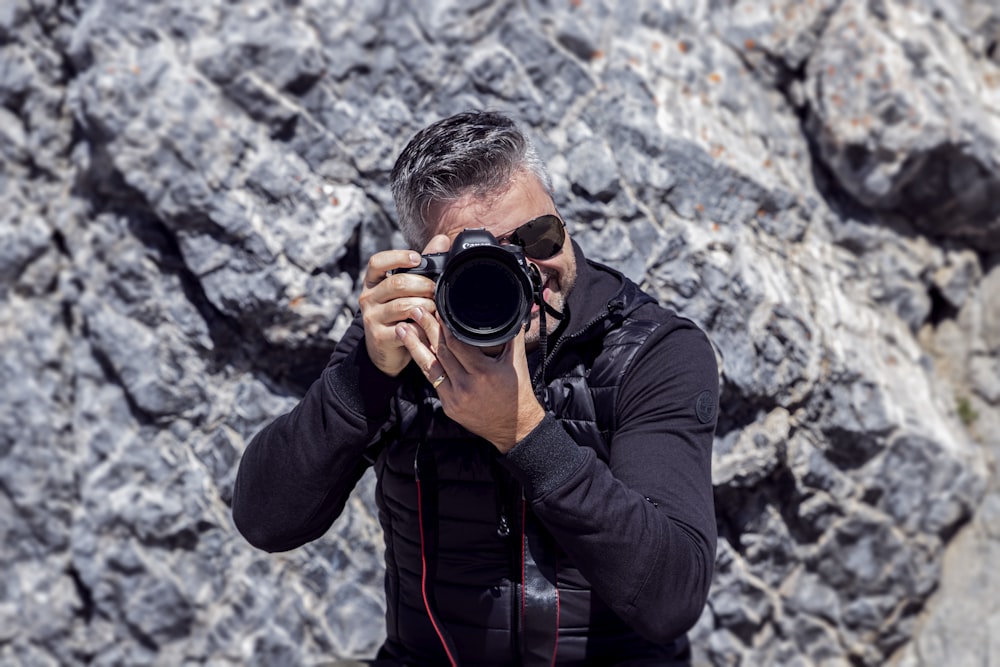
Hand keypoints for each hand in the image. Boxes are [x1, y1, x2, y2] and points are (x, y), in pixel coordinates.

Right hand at [358, 236, 449, 376]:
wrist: (384, 350)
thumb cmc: (399, 314)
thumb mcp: (406, 289)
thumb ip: (423, 266)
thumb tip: (442, 240)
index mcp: (373, 282)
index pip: (377, 262)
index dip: (398, 257)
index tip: (417, 258)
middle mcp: (367, 297)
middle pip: (397, 283)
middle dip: (423, 285)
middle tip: (436, 290)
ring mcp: (371, 317)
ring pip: (403, 306)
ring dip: (426, 306)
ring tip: (435, 308)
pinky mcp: (379, 337)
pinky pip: (406, 329)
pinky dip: (421, 327)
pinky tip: (428, 326)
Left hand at [396, 304, 545, 452]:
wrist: (514, 428)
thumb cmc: (518, 394)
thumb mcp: (517, 362)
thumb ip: (513, 336)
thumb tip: (513, 312)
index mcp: (484, 373)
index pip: (457, 343)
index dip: (445, 325)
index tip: (438, 309)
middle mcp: (466, 386)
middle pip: (440, 351)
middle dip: (426, 328)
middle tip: (415, 310)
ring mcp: (455, 398)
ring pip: (429, 366)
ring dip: (414, 345)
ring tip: (403, 328)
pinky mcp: (448, 406)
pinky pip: (433, 381)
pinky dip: (425, 364)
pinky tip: (416, 351)